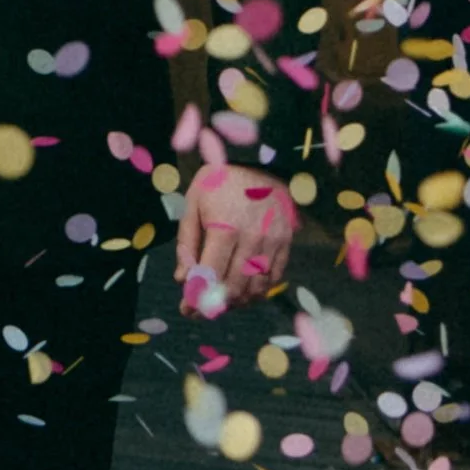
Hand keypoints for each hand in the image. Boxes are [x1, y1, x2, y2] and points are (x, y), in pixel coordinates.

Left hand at [177, 161, 295, 314]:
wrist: (261, 160)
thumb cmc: (220, 181)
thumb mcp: (194, 203)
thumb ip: (187, 243)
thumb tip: (183, 279)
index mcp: (225, 228)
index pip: (210, 276)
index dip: (197, 297)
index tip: (187, 309)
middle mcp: (252, 238)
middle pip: (233, 287)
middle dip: (215, 305)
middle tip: (202, 310)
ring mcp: (272, 241)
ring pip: (256, 288)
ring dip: (237, 302)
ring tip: (221, 302)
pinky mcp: (286, 242)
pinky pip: (274, 277)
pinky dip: (259, 292)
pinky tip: (245, 294)